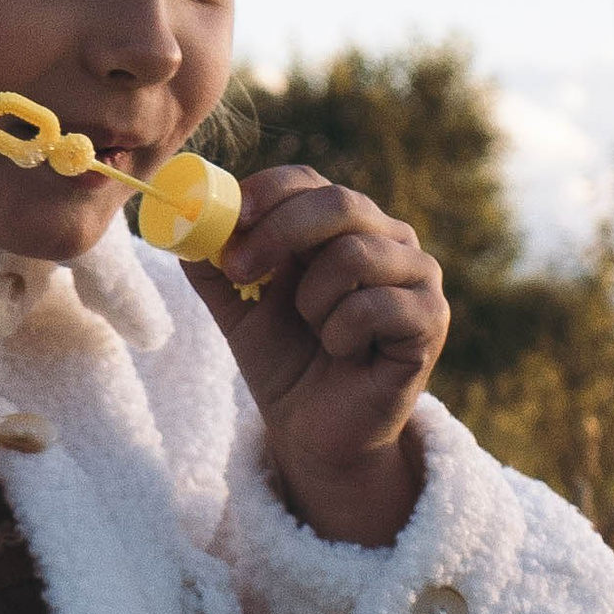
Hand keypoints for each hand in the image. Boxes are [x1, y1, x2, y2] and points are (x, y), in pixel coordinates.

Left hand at [190, 166, 448, 543]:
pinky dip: (342, 333)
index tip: (228, 223)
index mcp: (343, 225)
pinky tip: (345, 354)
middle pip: (338, 203)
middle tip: (240, 272)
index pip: (308, 181)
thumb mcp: (238, 307)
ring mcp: (417, 275)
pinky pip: (376, 306)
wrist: (315, 431)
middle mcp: (388, 238)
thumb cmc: (285, 360)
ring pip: (356, 255)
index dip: (266, 194)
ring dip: (313, 300)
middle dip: (278, 234)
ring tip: (315, 329)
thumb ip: (211, 264)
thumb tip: (182, 221)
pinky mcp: (431, 319)